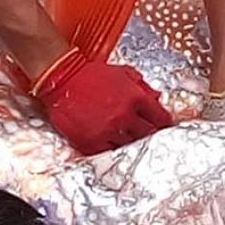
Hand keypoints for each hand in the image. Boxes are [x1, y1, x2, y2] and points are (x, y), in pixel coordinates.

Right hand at [33, 49, 172, 154]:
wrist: (61, 79)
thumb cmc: (89, 74)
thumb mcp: (121, 73)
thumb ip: (142, 85)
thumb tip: (156, 96)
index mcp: (135, 98)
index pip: (160, 117)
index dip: (163, 122)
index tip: (162, 124)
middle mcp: (124, 116)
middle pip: (148, 134)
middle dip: (149, 133)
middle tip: (146, 133)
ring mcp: (108, 131)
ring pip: (129, 145)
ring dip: (130, 140)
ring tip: (124, 135)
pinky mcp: (92, 142)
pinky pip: (109, 152)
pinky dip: (112, 147)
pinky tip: (110, 141)